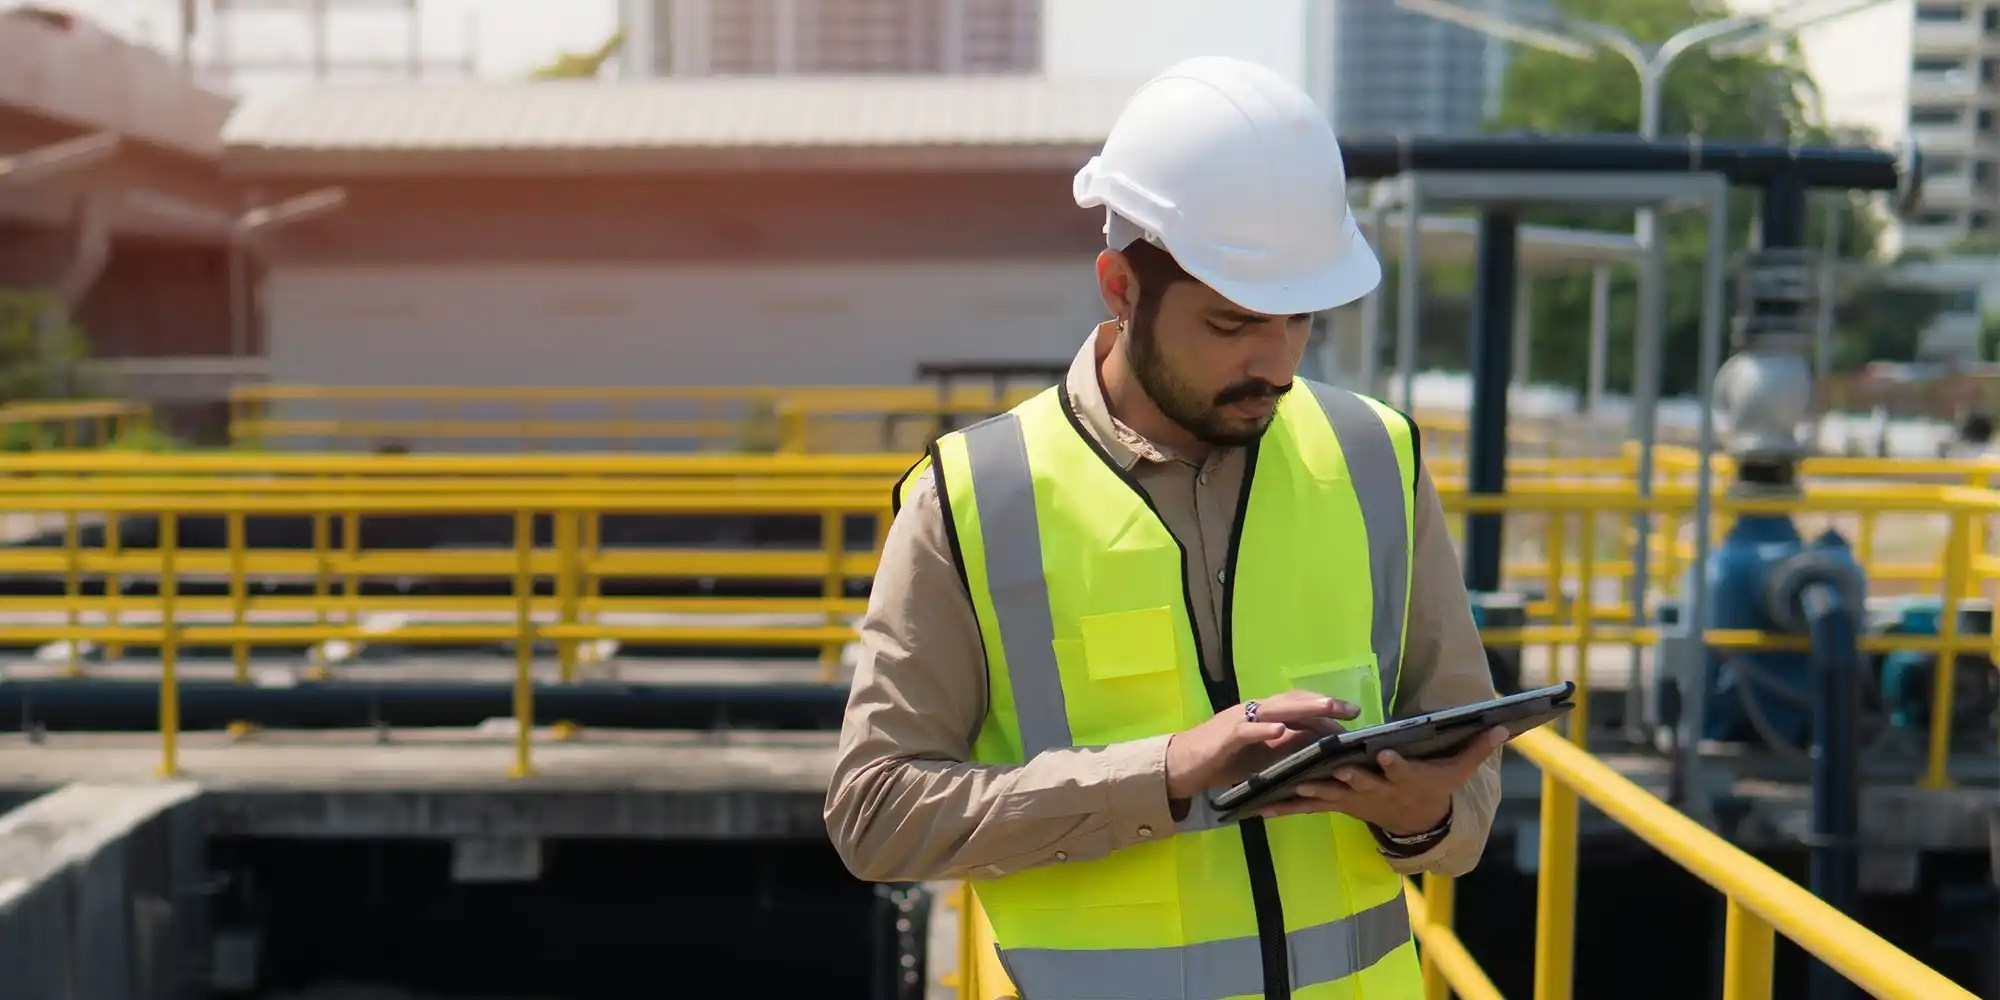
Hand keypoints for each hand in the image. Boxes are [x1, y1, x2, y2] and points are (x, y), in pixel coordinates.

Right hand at [1164, 690, 1360, 801]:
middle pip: (1293, 701)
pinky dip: (1264, 729)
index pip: (1297, 705)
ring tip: (1328, 709)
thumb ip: (1282, 748)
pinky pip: (1247, 730)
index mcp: (1263, 716)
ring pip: (1275, 709)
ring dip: (1303, 708)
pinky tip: (1280, 731)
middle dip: (1323, 704)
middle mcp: (1254, 712)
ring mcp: (1239, 721)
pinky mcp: (1225, 736)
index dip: (1324, 709)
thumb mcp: (1259, 756)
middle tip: (1351, 710)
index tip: (1350, 716)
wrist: (1182, 765)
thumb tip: (1315, 748)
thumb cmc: (1221, 760)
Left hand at [1257, 725, 1507, 835]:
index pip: (1399, 769)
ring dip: (1304, 792)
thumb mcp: (1458, 771)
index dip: (1394, 764)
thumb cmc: (1435, 787)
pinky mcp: (1336, 803)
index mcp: (1403, 777)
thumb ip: (1477, 749)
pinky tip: (1258, 806)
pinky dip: (1284, 805)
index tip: (1385, 754)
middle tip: (1331, 769)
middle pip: (1357, 782)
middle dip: (1344, 776)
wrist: (1416, 822)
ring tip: (1282, 788)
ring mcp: (1353, 799)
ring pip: (1326, 794)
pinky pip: (1307, 805)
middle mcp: (1375, 790)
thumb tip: (1503, 727)